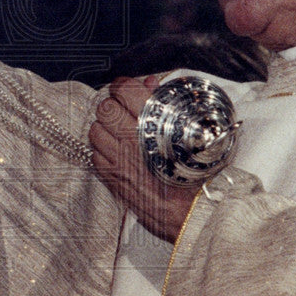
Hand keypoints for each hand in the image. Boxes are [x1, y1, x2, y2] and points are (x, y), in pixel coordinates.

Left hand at [89, 76, 200, 242]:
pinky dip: (102, 150)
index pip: (124, 90)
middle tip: (124, 110)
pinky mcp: (112, 178)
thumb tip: (149, 83)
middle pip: (105, 108)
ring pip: (95, 129)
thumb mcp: (194, 130)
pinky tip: (117, 152)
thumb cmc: (200, 172)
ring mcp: (119, 159)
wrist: (194, 213)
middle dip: (113, 105)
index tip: (128, 89)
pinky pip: (95, 154)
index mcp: (155, 123)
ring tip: (119, 131)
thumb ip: (168, 102)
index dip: (124, 86)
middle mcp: (133, 139)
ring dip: (104, 127)